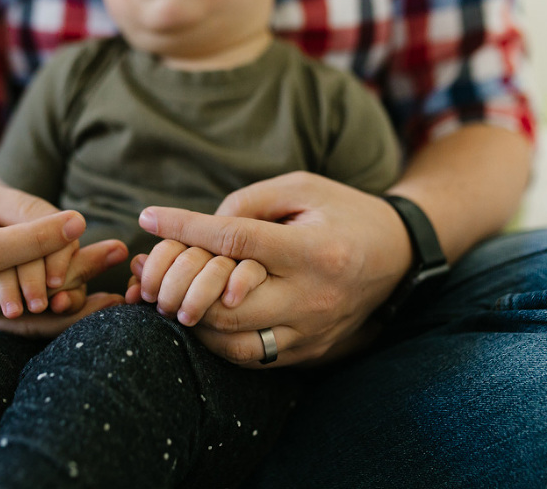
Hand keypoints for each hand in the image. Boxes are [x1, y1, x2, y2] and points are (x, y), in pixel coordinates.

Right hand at [0, 178, 126, 335]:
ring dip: (76, 300)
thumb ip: (24, 210)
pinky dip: (64, 317)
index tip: (78, 222)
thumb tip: (75, 228)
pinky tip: (101, 304)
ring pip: (27, 321)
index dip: (33, 241)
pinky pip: (27, 332)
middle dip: (68, 272)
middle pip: (13, 291)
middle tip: (117, 250)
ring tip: (119, 283)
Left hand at [137, 171, 412, 366]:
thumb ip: (250, 203)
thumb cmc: (345, 212)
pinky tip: (202, 317)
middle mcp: (313, 298)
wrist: (398, 255)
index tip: (149, 217)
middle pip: (226, 304)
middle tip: (152, 271)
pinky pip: (253, 358)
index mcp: (313, 251)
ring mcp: (312, 331)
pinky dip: (218, 340)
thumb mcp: (303, 188)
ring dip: (193, 319)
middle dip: (180, 286)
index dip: (185, 227)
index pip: (235, 241)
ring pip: (234, 341)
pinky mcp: (311, 351)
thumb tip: (200, 229)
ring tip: (170, 296)